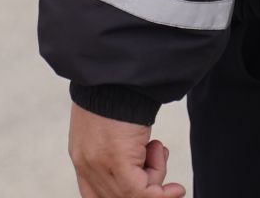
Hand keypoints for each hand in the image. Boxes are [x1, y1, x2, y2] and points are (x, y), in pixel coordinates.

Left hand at [68, 103, 185, 197]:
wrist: (118, 73)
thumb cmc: (120, 92)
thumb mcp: (113, 127)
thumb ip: (118, 152)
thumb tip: (142, 169)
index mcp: (82, 156)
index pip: (94, 195)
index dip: (124, 196)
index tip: (152, 189)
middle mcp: (86, 165)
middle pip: (117, 197)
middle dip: (146, 188)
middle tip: (162, 171)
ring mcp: (99, 166)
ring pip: (134, 195)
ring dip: (156, 178)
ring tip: (158, 148)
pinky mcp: (117, 163)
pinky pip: (143, 194)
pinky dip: (163, 194)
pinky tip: (177, 188)